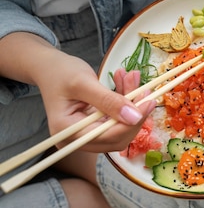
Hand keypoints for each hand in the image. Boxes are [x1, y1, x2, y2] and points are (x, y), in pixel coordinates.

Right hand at [37, 52, 155, 152]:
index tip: (148, 102)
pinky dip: (125, 100)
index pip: (108, 137)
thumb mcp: (83, 83)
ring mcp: (87, 134)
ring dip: (132, 104)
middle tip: (146, 90)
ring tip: (131, 77)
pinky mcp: (95, 126)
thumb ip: (108, 100)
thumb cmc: (60, 72)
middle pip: (118, 137)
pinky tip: (125, 81)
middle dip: (135, 113)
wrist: (49, 68)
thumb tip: (134, 117)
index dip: (132, 122)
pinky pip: (118, 118)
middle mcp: (77, 139)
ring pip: (121, 127)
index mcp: (68, 132)